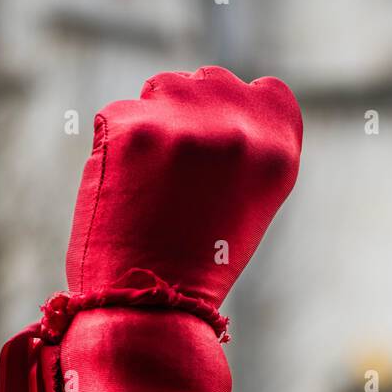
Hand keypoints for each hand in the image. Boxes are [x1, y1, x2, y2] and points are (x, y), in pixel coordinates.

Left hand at [65, 66, 301, 305]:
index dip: (240, 112)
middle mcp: (238, 129)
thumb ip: (240, 153)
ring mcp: (184, 122)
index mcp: (276, 154)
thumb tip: (209, 109)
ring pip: (162, 91)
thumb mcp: (244, 208)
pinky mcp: (132, 124)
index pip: (269, 93)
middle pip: (210, 83)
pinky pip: (118, 116)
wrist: (152, 308)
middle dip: (191, 114)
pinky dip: (115, 149)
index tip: (220, 143)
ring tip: (150, 186)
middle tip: (175, 176)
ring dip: (152, 125)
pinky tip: (124, 191)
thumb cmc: (197, 270)